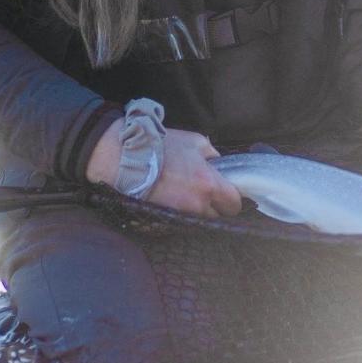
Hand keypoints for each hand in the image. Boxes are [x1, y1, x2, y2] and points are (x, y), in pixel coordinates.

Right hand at [86, 120, 241, 217]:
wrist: (127, 158)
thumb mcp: (195, 141)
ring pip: (201, 220)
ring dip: (200, 210)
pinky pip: (184, 220)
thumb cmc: (162, 147)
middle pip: (219, 216)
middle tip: (207, 193)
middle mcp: (198, 204)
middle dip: (217, 206)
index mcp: (209, 184)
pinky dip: (183, 212)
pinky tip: (176, 200)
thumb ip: (213, 155)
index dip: (232, 198)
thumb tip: (219, 164)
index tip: (227, 192)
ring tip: (188, 195)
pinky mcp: (166, 219)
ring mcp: (182, 214)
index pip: (234, 204)